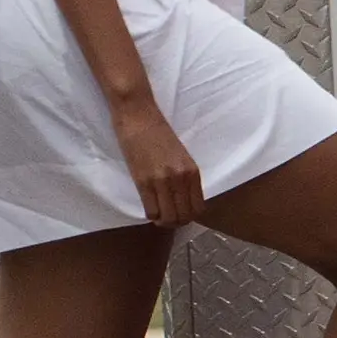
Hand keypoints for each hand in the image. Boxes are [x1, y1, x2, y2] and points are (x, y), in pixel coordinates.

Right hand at [109, 92, 204, 227]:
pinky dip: (150, 215)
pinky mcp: (143, 181)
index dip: (188, 216)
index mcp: (192, 171)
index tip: (179, 213)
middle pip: (185, 216)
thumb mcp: (179, 155)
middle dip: (176, 222)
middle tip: (167, 219)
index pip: (198, 208)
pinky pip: (151, 211)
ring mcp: (163, 181)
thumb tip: (182, 197)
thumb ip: (183, 175)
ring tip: (157, 216)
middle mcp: (181, 178)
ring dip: (163, 222)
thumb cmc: (156, 131)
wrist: (138, 115)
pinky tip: (148, 208)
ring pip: (169, 218)